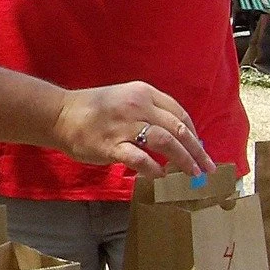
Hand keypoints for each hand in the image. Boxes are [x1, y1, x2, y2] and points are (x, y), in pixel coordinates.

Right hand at [52, 83, 212, 179]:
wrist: (61, 114)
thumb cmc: (94, 109)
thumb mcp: (125, 99)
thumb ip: (149, 112)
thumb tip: (175, 137)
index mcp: (143, 93)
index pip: (179, 113)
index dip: (194, 133)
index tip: (200, 149)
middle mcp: (138, 106)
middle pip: (178, 129)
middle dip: (197, 151)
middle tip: (208, 168)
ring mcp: (125, 126)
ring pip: (166, 143)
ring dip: (183, 160)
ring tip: (192, 174)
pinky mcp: (112, 145)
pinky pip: (141, 159)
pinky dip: (155, 169)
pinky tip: (160, 176)